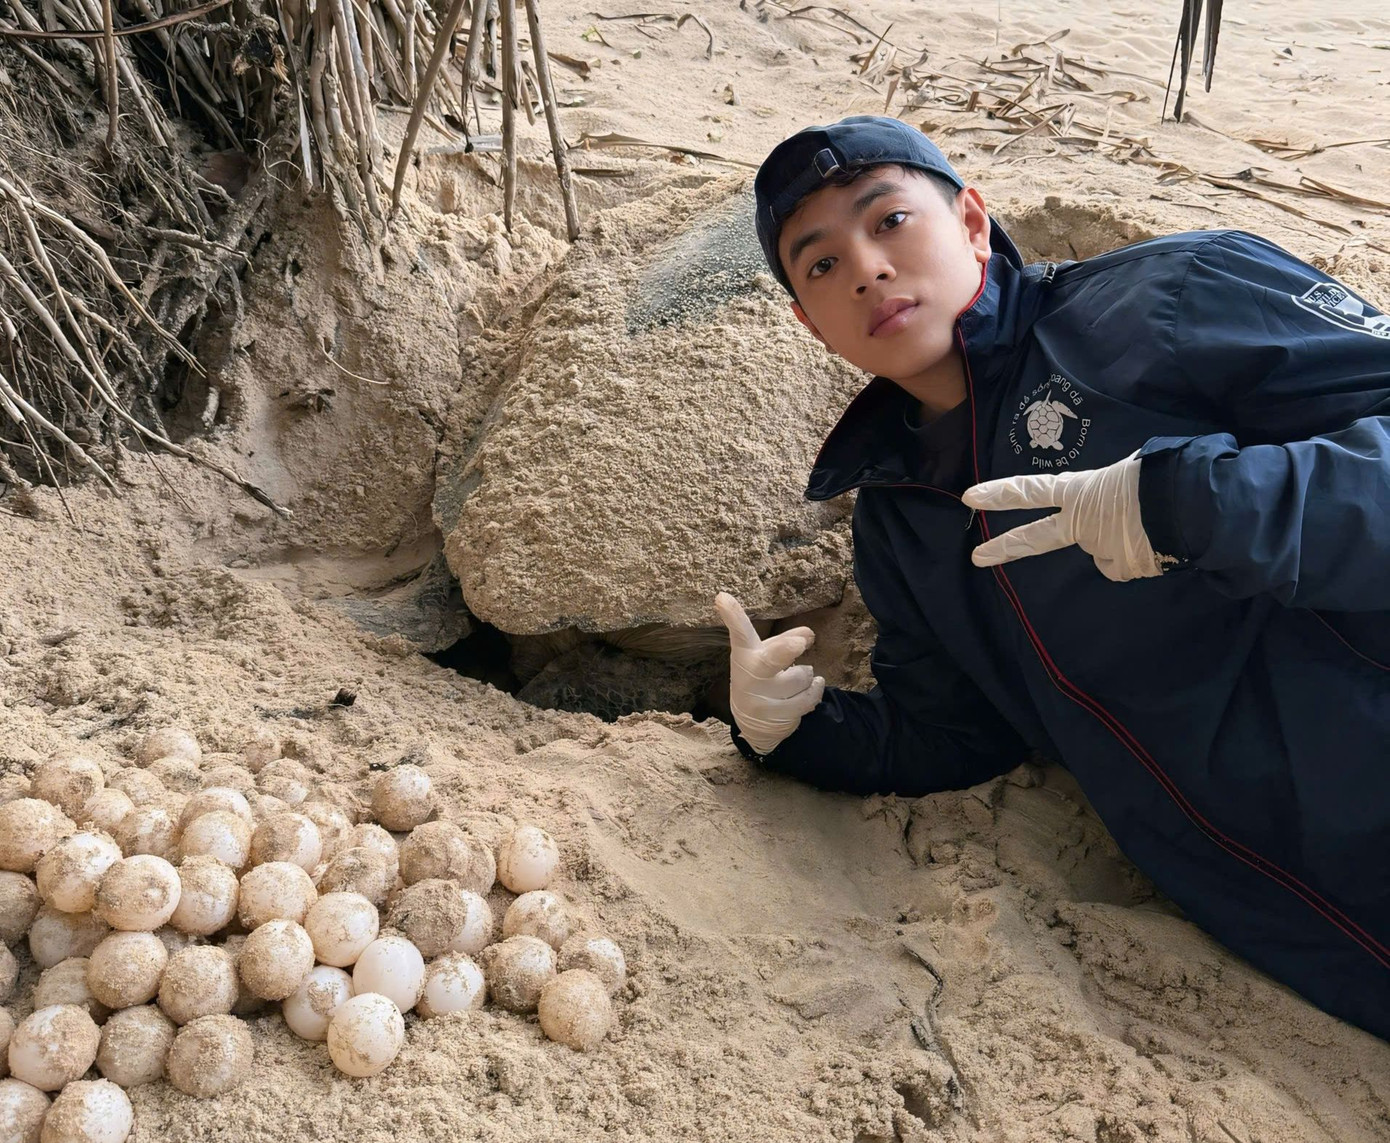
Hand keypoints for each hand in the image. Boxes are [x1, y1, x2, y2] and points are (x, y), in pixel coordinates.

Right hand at [714, 592, 824, 755]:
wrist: (753, 724)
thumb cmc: (762, 678)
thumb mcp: (767, 656)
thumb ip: (786, 642)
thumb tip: (809, 633)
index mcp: (745, 656)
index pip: (740, 633)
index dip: (733, 616)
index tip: (722, 597)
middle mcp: (750, 676)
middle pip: (771, 660)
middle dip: (786, 650)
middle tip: (799, 643)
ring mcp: (762, 699)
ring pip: (802, 676)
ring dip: (807, 676)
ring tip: (797, 679)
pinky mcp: (777, 717)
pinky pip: (810, 697)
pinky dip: (815, 690)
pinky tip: (812, 688)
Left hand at [961, 452, 1163, 580]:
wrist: (1192, 508)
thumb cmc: (1163, 476)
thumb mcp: (1130, 467)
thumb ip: (1109, 484)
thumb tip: (1113, 499)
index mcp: (1080, 491)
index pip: (1031, 491)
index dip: (1000, 494)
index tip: (969, 498)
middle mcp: (1081, 524)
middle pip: (1036, 537)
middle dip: (1005, 547)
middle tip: (977, 558)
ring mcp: (1099, 549)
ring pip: (1103, 547)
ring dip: (1119, 538)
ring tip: (1148, 523)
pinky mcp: (1122, 569)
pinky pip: (1126, 562)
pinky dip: (1137, 554)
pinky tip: (1155, 541)